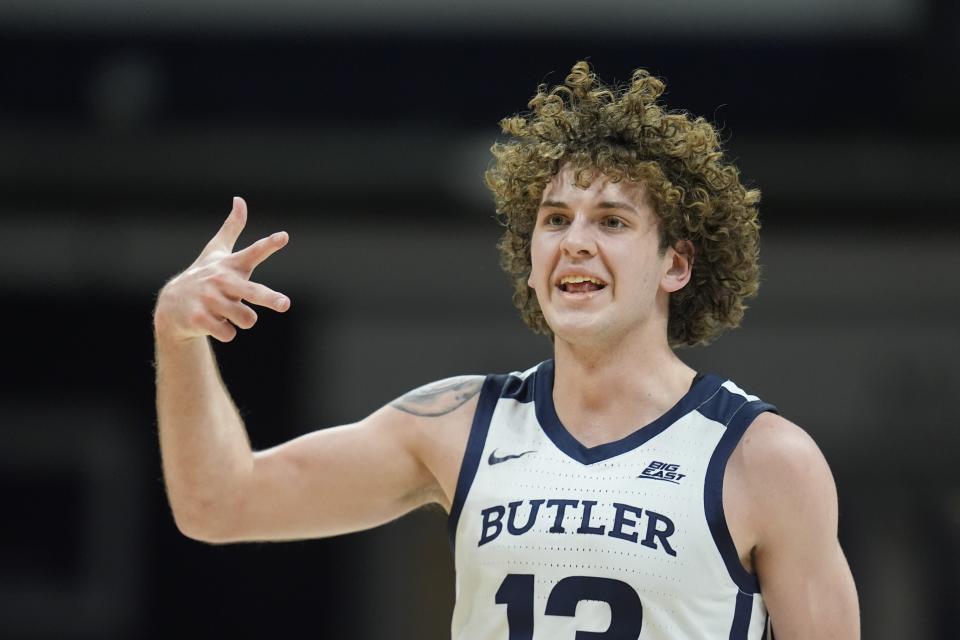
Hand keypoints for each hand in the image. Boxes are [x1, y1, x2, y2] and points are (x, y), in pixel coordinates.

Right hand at [154, 197, 290, 342]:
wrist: (172, 304)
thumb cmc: (203, 275)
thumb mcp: (217, 251)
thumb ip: (232, 228)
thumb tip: (239, 199)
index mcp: (229, 264)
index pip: (253, 252)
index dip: (268, 244)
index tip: (284, 236)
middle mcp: (220, 280)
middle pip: (251, 291)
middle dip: (269, 298)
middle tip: (284, 304)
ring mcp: (208, 300)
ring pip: (246, 318)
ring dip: (242, 320)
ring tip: (227, 312)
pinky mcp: (199, 319)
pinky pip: (229, 333)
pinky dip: (226, 332)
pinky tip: (213, 322)